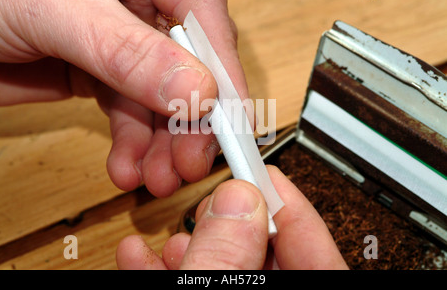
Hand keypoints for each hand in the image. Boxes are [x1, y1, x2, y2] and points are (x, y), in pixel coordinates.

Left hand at [0, 0, 248, 196]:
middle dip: (191, 119)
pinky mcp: (102, 72)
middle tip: (191, 162)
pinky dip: (132, 144)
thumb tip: (197, 92)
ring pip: (162, 98)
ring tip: (158, 178)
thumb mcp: (56, 10)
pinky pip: (131, 112)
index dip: (222, 69)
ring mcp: (123, 40)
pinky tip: (128, 167)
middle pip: (190, 63)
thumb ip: (127, 52)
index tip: (228, 121)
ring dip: (163, 143)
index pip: (201, 12)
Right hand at [116, 165, 348, 268]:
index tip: (261, 176)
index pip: (317, 252)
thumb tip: (239, 202)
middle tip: (212, 196)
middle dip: (231, 217)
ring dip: (192, 240)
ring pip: (224, 262)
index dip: (288, 207)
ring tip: (170, 226)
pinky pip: (194, 280)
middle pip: (263, 249)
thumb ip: (226, 256)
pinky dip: (166, 266)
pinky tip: (139, 251)